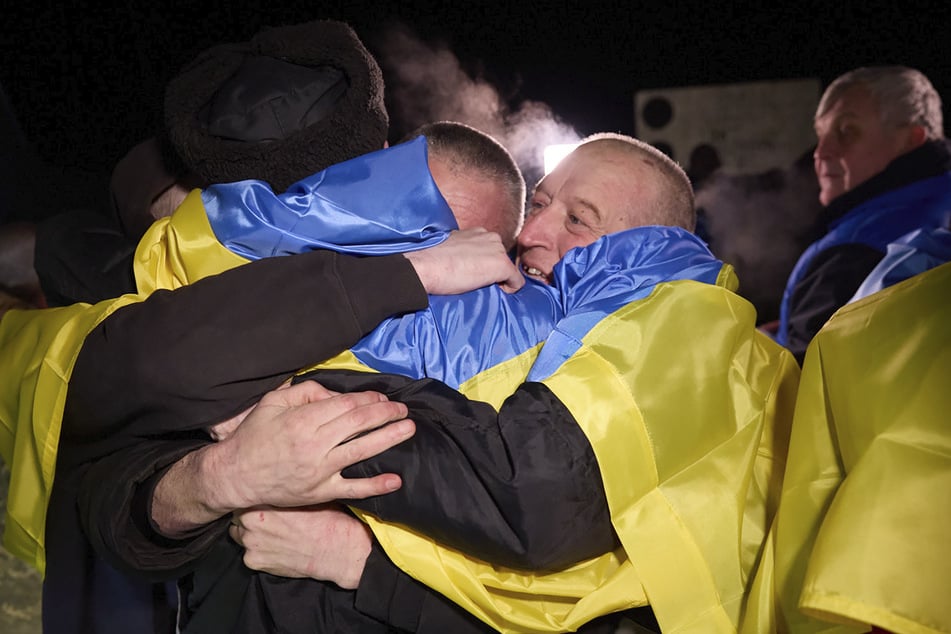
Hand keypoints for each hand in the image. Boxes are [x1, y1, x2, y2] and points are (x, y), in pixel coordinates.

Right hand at [152, 381, 414, 535]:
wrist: (235, 476)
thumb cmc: (254, 436)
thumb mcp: (273, 403)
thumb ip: (305, 392)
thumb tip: (334, 393)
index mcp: (303, 420)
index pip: (346, 406)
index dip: (368, 399)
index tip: (383, 397)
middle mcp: (315, 444)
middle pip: (359, 424)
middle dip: (385, 414)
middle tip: (403, 410)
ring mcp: (320, 471)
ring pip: (362, 451)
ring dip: (389, 438)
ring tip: (408, 429)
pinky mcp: (321, 492)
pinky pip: (353, 489)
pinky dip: (376, 485)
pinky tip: (396, 480)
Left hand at [230, 503, 370, 588]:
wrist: (337, 550)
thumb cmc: (325, 519)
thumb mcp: (306, 494)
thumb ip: (283, 490)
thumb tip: (273, 482)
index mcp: (262, 501)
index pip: (244, 495)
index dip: (254, 498)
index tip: (263, 500)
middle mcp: (250, 522)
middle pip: (238, 515)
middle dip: (250, 515)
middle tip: (270, 518)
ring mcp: (250, 543)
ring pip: (239, 534)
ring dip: (251, 533)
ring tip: (273, 534)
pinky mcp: (253, 562)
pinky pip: (248, 554)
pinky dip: (258, 551)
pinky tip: (276, 548)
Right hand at [404, 228, 524, 294]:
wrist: (424, 267)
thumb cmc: (430, 261)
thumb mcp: (450, 249)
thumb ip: (462, 251)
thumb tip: (462, 263)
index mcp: (476, 231)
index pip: (490, 249)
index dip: (485, 264)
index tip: (475, 274)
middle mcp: (490, 236)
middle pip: (501, 258)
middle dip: (493, 270)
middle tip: (477, 282)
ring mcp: (497, 249)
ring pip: (508, 269)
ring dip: (499, 279)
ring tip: (482, 287)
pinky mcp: (502, 264)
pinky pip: (516, 281)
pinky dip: (510, 289)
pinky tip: (496, 292)